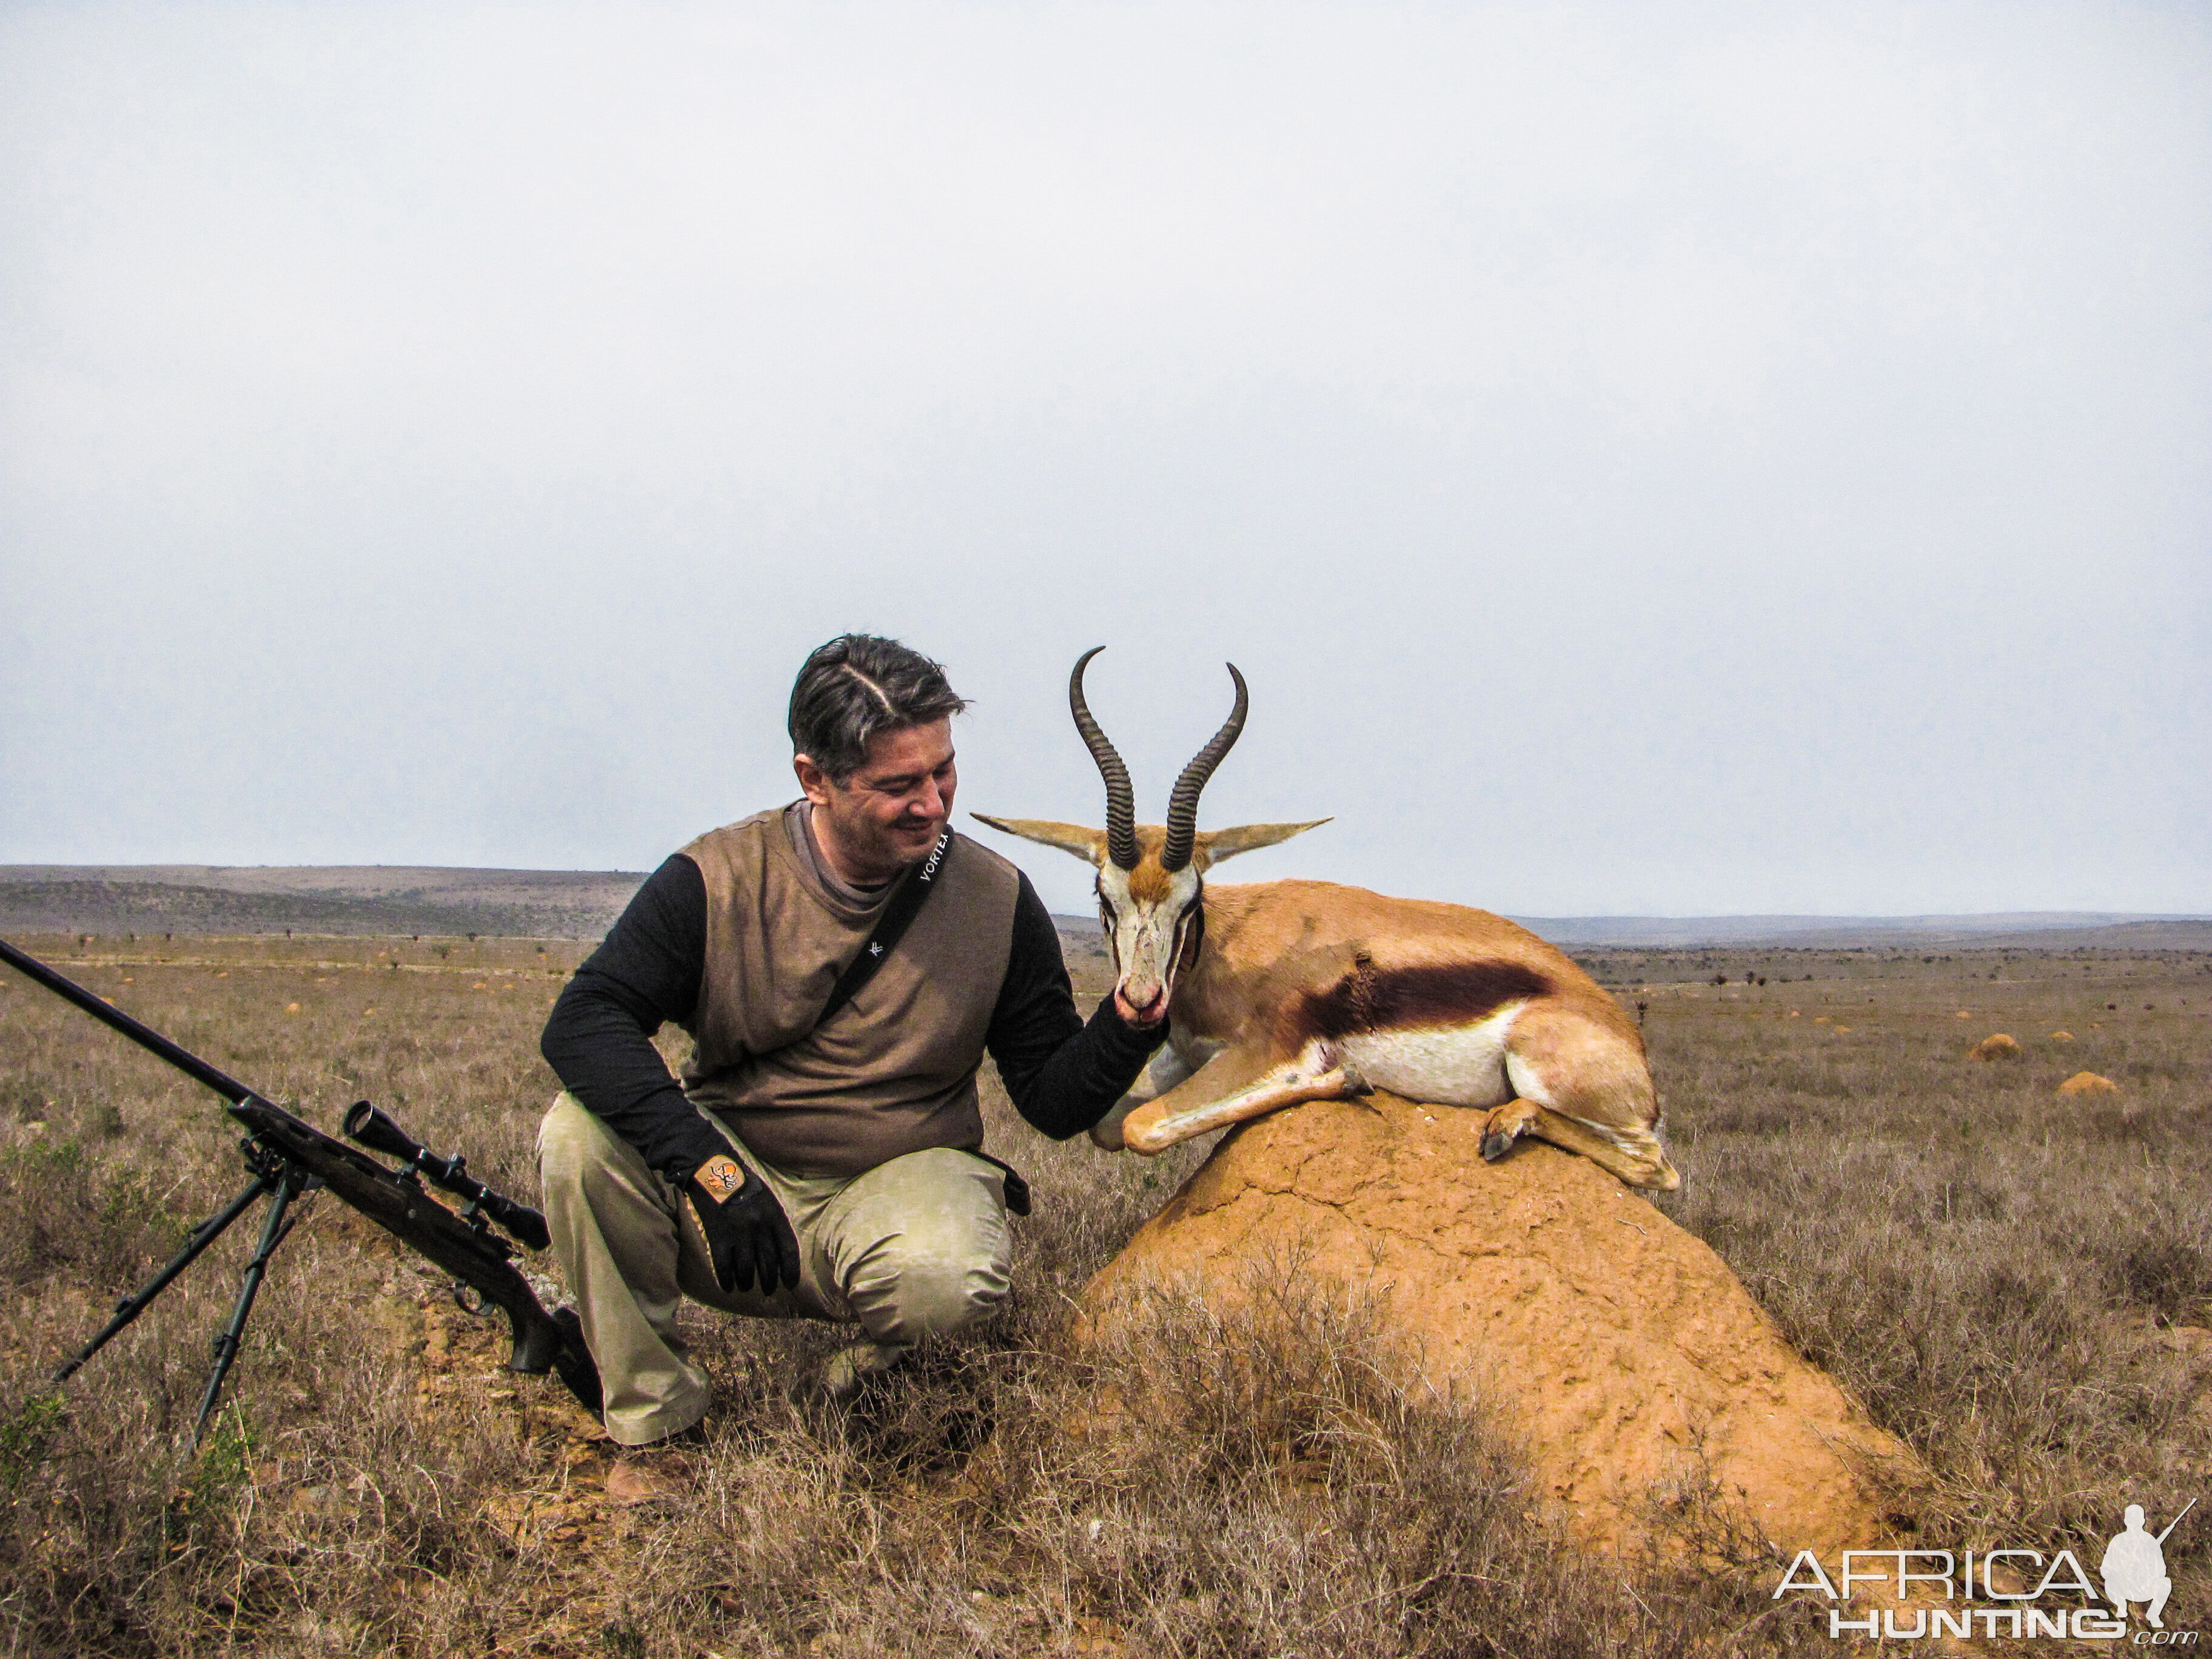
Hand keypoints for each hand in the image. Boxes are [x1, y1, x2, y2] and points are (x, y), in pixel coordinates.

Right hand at [685, 1154, 799, 1295]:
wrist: (713, 1171)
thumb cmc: (743, 1185)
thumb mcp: (768, 1199)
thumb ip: (775, 1223)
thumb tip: (780, 1253)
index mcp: (776, 1216)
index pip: (789, 1251)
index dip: (791, 1271)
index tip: (790, 1284)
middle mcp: (760, 1227)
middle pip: (769, 1265)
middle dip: (769, 1282)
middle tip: (768, 1290)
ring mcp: (739, 1233)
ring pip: (746, 1271)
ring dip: (747, 1283)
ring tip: (746, 1287)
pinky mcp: (718, 1237)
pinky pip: (724, 1268)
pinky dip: (726, 1281)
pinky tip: (728, 1287)